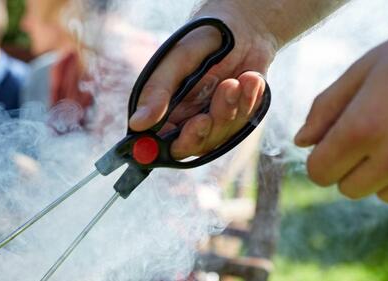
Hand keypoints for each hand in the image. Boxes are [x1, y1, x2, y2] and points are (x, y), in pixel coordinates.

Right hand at [127, 2, 277, 159]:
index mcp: (162, 109)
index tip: (185, 129)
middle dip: (201, 132)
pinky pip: (242, 124)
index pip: (156, 142)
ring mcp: (211, 121)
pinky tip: (250, 79)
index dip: (166, 146)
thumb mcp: (177, 60)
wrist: (244, 26)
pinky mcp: (235, 119)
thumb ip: (158, 91)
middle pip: (189, 147)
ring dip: (228, 109)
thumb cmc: (203, 38)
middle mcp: (184, 119)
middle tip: (205, 117)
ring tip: (236, 80)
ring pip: (218, 137)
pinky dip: (248, 102)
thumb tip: (137, 123)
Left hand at [294, 3, 387, 211]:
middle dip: (353, 167)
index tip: (336, 143)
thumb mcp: (364, 70)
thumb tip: (302, 142)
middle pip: (350, 189)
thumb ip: (326, 108)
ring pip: (387, 196)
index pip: (320, 173)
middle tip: (376, 134)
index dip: (323, 158)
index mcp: (365, 127)